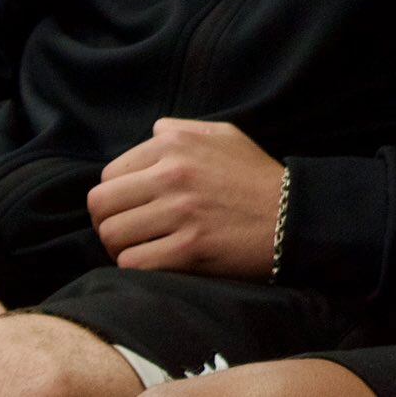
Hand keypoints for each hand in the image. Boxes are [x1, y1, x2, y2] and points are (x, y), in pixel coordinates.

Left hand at [88, 117, 282, 277]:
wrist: (294, 215)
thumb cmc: (256, 176)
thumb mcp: (225, 135)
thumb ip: (182, 129)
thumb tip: (151, 133)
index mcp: (175, 144)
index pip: (109, 175)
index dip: (116, 196)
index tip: (133, 209)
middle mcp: (173, 174)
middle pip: (101, 204)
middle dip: (109, 222)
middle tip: (129, 232)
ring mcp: (181, 212)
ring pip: (112, 236)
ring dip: (121, 248)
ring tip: (141, 248)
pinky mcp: (189, 249)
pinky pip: (133, 263)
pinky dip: (137, 267)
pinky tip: (156, 263)